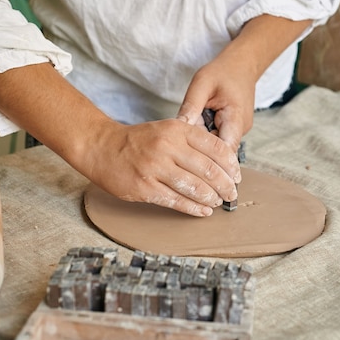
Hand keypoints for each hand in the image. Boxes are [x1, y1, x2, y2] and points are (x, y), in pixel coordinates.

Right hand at [86, 117, 239, 216]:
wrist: (102, 147)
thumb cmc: (138, 140)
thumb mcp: (166, 129)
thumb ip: (191, 140)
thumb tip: (222, 162)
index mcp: (177, 129)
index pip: (215, 147)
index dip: (230, 164)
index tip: (237, 175)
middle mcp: (167, 146)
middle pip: (208, 170)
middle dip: (225, 185)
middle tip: (231, 193)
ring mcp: (155, 168)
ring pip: (194, 187)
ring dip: (211, 198)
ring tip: (217, 202)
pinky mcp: (145, 188)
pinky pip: (176, 201)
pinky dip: (193, 208)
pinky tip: (202, 211)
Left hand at [177, 14, 311, 149]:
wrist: (242, 64)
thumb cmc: (223, 71)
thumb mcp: (201, 83)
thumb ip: (191, 106)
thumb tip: (177, 129)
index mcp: (235, 119)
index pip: (223, 151)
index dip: (204, 156)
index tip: (185, 151)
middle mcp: (240, 129)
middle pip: (217, 151)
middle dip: (199, 145)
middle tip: (184, 131)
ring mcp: (238, 130)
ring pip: (216, 145)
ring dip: (202, 137)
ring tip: (196, 119)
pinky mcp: (233, 128)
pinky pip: (217, 136)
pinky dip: (206, 131)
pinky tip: (201, 119)